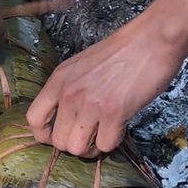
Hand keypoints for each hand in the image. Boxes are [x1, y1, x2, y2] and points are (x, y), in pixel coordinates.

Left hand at [26, 12, 186, 156]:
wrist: (153, 38)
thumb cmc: (122, 52)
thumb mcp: (82, 66)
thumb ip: (69, 89)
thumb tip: (65, 120)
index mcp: (59, 80)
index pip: (34, 119)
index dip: (45, 135)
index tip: (59, 135)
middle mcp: (69, 93)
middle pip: (57, 141)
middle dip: (75, 144)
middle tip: (91, 135)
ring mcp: (90, 103)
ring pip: (77, 149)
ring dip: (92, 148)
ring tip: (104, 133)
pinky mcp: (114, 112)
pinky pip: (105, 145)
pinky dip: (114, 141)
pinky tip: (120, 126)